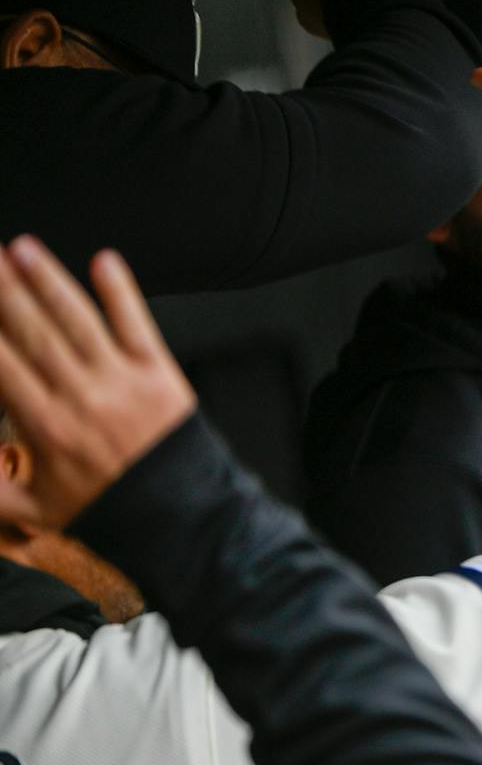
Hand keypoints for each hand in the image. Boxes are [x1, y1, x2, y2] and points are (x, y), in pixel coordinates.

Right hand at [0, 239, 193, 529]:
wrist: (181, 515)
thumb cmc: (108, 507)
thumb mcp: (36, 508)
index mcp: (46, 426)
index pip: (0, 366)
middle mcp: (81, 397)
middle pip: (33, 332)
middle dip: (5, 291)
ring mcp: (122, 381)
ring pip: (79, 322)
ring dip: (50, 281)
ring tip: (23, 249)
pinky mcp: (161, 374)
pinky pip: (138, 326)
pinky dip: (122, 292)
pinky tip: (105, 261)